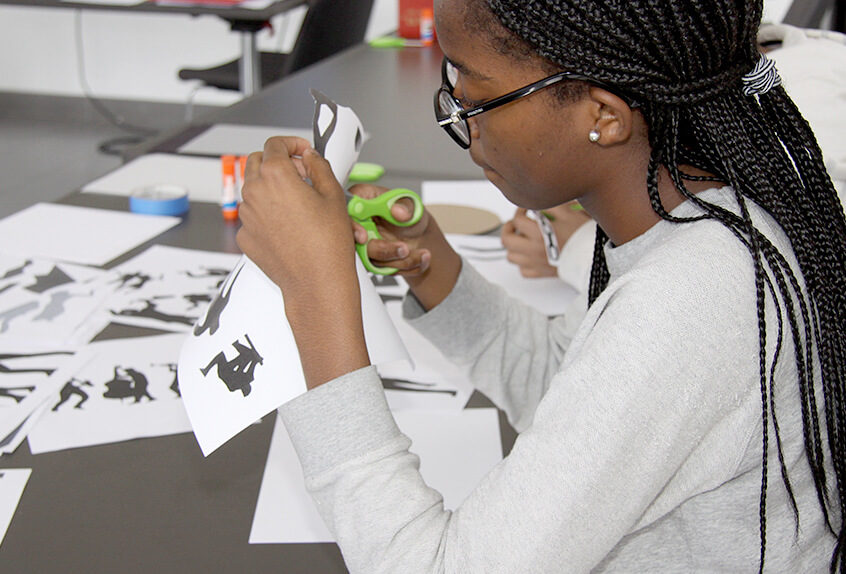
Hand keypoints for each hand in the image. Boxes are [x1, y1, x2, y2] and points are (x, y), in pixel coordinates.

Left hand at [236, 136, 368, 388]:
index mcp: (274, 175)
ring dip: (270, 187)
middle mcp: (254, 193)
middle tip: (300, 173)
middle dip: (277, 162)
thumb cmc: (328, 244)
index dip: (292, 144)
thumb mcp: (333, 195)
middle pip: (256, 162)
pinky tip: (290, 226)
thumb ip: (319, 167)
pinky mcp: (246, 237)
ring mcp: (246, 217)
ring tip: (298, 202)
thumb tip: (309, 158)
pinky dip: (267, 214)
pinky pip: (253, 216)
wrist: (316, 284)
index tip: (303, 152)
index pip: (275, 144)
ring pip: (253, 189)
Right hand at [347, 183, 461, 310]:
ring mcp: (363, 247)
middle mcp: (358, 225)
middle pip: (357, 245)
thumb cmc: (408, 212)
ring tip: (423, 252)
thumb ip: (405, 206)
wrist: (418, 233)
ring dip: (402, 261)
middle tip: (405, 248)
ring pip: (375, 262)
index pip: (345, 214)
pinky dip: (408, 267)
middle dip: (383, 251)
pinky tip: (422, 258)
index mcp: (360, 202)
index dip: (351, 228)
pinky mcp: (372, 263)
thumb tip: (398, 212)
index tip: (363, 238)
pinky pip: (387, 271)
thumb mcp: (411, 203)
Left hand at [501, 204, 591, 277]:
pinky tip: (529, 256)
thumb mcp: (569, 213)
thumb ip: (552, 205)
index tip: (525, 209)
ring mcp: (535, 263)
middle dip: (508, 229)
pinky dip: (523, 263)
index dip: (519, 211)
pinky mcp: (542, 273)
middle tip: (515, 224)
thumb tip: (541, 199)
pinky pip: (523, 271)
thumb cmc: (583, 237)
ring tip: (521, 239)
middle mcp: (532, 250)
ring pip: (511, 256)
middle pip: (506, 240)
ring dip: (513, 246)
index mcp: (538, 234)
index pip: (517, 220)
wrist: (594, 258)